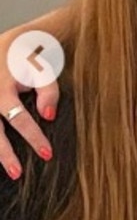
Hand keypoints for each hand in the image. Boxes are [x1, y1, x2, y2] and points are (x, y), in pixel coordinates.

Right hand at [0, 60, 58, 180]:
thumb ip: (48, 93)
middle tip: (17, 173)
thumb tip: (48, 116)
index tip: (47, 154)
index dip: (33, 137)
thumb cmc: (27, 61)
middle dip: (3, 154)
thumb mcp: (42, 71)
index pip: (19, 119)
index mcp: (1, 89)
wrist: (6, 46)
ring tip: (8, 171)